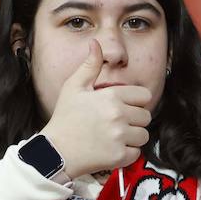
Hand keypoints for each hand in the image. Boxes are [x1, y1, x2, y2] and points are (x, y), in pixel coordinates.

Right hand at [41, 39, 152, 177]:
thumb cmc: (64, 117)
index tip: (122, 107)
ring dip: (132, 137)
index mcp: (111, 96)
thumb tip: (95, 43)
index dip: (134, 101)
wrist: (55, 151)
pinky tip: (110, 148)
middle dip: (134, 120)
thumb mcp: (73, 87)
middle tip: (114, 123)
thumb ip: (89, 65)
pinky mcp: (119, 156)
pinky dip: (126, 153)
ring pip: (143, 135)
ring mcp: (119, 136)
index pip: (144, 96)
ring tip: (113, 136)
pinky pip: (136, 153)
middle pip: (146, 116)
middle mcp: (118, 115)